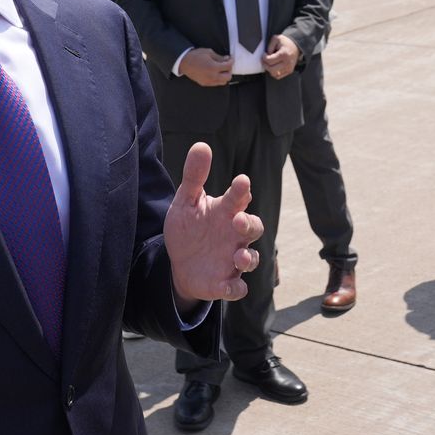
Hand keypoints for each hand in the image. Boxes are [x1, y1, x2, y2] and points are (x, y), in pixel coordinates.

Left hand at [162, 142, 263, 308]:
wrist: (179, 263)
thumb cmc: (189, 228)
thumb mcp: (186, 202)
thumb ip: (194, 176)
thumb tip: (202, 145)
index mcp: (227, 212)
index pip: (239, 199)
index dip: (242, 192)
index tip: (241, 182)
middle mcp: (235, 235)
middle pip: (254, 227)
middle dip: (249, 224)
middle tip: (238, 219)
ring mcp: (233, 259)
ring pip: (251, 258)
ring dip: (248, 257)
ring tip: (238, 256)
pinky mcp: (226, 282)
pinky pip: (237, 288)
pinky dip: (235, 289)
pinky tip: (228, 286)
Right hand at [178, 48, 232, 86]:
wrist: (184, 62)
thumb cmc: (196, 56)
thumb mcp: (209, 52)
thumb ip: (219, 57)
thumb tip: (227, 59)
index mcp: (213, 67)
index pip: (228, 66)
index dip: (231, 61)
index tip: (230, 58)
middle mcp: (212, 76)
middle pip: (228, 77)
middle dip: (229, 70)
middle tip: (226, 64)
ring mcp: (208, 81)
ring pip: (223, 82)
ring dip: (224, 76)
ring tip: (221, 69)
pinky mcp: (205, 84)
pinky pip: (216, 83)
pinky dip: (218, 79)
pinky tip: (215, 73)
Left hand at [263, 34, 299, 78]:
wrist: (296, 45)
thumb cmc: (285, 42)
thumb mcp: (276, 39)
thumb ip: (269, 46)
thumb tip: (266, 56)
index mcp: (284, 54)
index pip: (269, 61)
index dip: (263, 58)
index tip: (264, 54)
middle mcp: (287, 63)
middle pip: (271, 69)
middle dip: (265, 65)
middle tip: (264, 60)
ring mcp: (289, 68)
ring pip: (274, 74)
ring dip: (269, 69)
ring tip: (269, 63)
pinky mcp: (289, 71)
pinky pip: (278, 76)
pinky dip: (274, 73)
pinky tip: (273, 66)